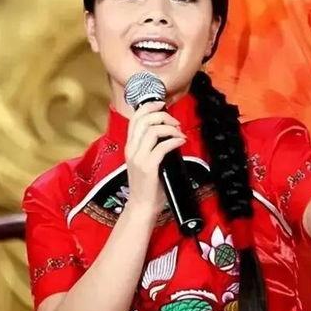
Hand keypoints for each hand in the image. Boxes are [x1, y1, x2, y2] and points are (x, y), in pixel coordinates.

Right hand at [125, 100, 186, 215]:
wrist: (141, 206)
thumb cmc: (147, 185)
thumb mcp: (144, 162)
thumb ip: (150, 147)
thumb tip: (168, 133)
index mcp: (129, 146)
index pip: (135, 118)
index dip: (149, 107)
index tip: (162, 105)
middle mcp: (132, 149)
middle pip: (144, 120)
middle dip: (163, 116)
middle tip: (175, 122)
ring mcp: (139, 158)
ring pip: (153, 130)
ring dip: (170, 128)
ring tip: (179, 133)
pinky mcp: (149, 167)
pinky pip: (162, 146)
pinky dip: (174, 141)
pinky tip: (181, 142)